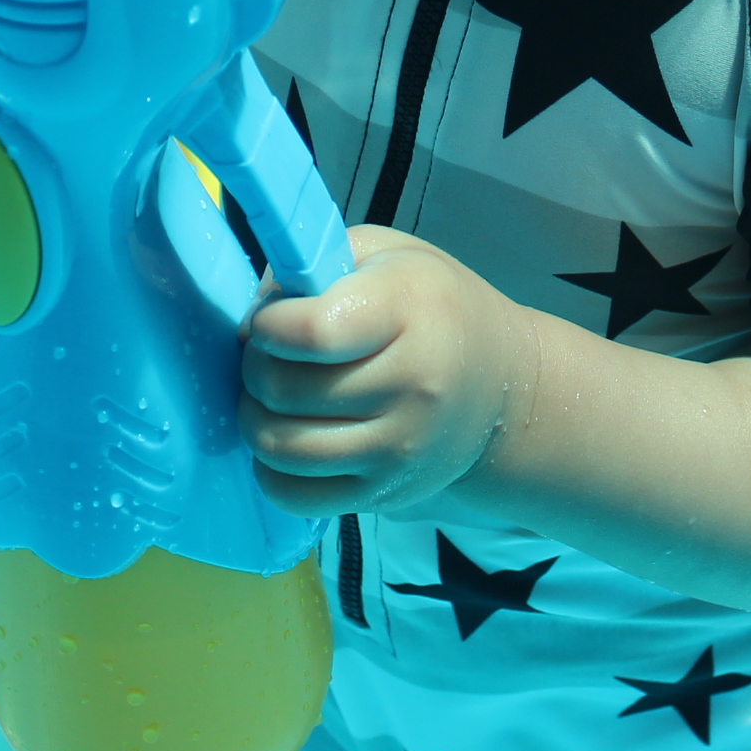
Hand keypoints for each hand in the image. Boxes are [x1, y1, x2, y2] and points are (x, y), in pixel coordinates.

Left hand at [240, 227, 535, 517]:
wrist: (503, 389)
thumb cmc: (431, 309)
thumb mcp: (385, 255)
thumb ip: (313, 265)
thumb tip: (248, 321)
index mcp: (408, 311)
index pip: (311, 332)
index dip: (268, 325)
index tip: (272, 319)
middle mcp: (410, 386)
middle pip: (284, 391)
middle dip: (254, 368)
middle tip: (268, 356)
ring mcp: (397, 449)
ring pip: (279, 447)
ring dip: (254, 418)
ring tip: (272, 397)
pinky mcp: (383, 495)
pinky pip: (294, 496)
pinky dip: (272, 469)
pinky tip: (289, 437)